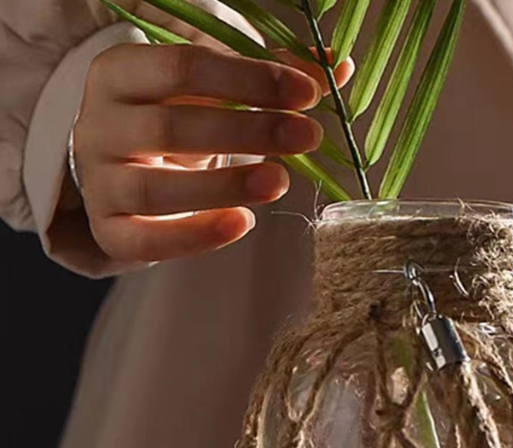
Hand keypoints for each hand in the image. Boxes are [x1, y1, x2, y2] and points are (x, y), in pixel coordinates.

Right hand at [73, 43, 351, 266]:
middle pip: (173, 127)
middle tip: (307, 137)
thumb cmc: (174, 123)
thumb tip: (337, 67)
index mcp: (120, 74)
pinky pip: (149, 240)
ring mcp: (100, 182)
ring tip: (280, 182)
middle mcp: (99, 125)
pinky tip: (244, 223)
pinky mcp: (110, 231)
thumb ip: (266, 80)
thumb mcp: (211, 93)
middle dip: (249, 132)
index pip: (182, 67)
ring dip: (225, 186)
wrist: (119, 173)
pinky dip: (197, 235)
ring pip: (156, 188)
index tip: (306, 94)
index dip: (249, 79)